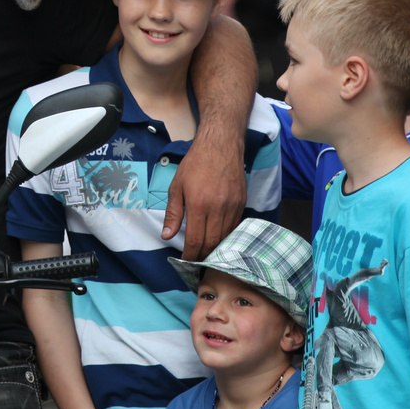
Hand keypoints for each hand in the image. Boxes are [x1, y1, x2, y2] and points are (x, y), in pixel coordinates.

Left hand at [164, 133, 245, 259]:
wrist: (221, 145)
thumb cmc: (196, 163)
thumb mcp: (177, 186)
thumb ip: (173, 213)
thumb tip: (167, 235)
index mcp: (199, 204)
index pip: (196, 240)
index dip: (190, 255)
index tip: (186, 262)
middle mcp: (218, 208)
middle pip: (212, 243)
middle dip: (203, 256)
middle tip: (196, 263)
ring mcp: (233, 206)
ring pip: (225, 237)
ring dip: (216, 249)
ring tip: (207, 255)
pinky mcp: (242, 203)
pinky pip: (235, 227)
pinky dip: (227, 237)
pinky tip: (219, 239)